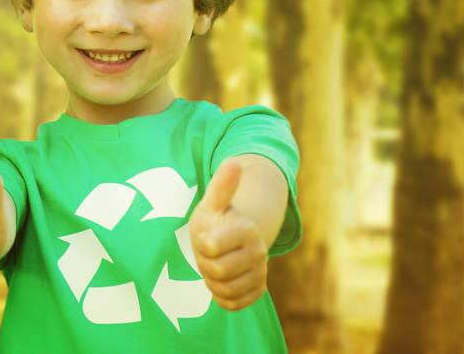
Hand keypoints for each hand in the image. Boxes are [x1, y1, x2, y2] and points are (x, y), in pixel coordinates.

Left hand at [189, 160, 269, 310]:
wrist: (233, 238)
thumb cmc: (217, 219)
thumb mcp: (213, 202)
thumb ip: (222, 185)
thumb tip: (234, 160)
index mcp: (247, 229)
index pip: (211, 248)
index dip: (203, 244)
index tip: (207, 236)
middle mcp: (259, 252)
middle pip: (217, 272)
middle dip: (205, 263)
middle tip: (208, 253)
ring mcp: (260, 273)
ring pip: (224, 290)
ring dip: (212, 281)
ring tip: (215, 263)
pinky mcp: (258, 291)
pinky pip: (232, 303)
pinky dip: (222, 296)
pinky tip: (223, 280)